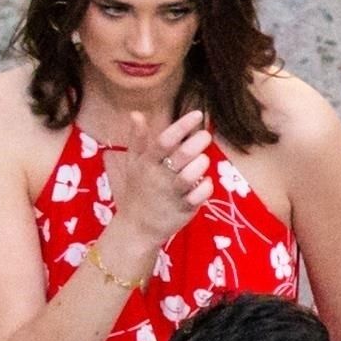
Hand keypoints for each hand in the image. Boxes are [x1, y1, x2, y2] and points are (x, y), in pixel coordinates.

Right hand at [109, 108, 211, 254]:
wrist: (136, 227)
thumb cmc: (138, 191)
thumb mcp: (133, 164)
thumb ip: (137, 140)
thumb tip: (136, 113)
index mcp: (147, 163)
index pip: (164, 140)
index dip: (182, 126)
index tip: (198, 114)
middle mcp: (159, 177)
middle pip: (180, 156)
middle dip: (196, 143)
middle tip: (206, 136)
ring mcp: (171, 194)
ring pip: (190, 176)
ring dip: (201, 165)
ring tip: (203, 159)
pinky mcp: (183, 209)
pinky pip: (199, 197)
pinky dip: (206, 187)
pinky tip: (207, 181)